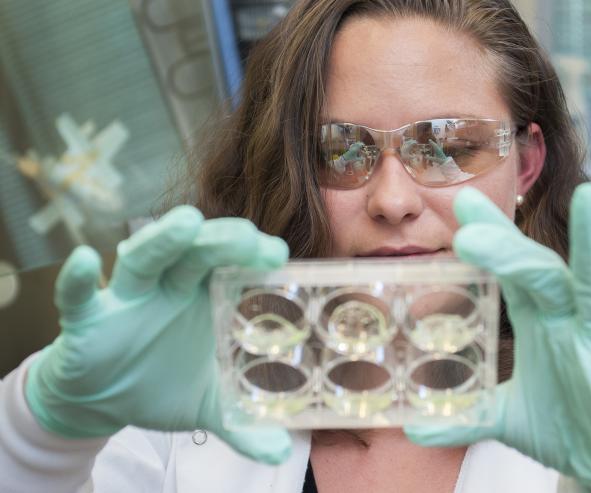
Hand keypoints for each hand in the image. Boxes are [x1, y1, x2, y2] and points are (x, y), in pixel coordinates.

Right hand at [25, 206, 291, 463]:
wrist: (106, 399)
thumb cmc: (163, 383)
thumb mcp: (208, 404)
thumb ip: (243, 424)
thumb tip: (280, 453)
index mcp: (203, 297)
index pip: (231, 265)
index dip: (252, 256)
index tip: (278, 255)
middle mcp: (169, 288)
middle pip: (196, 253)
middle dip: (221, 241)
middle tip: (250, 238)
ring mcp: (129, 298)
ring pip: (144, 260)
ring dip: (162, 241)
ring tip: (186, 223)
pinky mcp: (88, 318)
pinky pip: (79, 297)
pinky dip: (78, 282)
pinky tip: (83, 262)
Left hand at [406, 184, 590, 491]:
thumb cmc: (564, 422)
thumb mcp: (504, 416)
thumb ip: (464, 416)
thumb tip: (413, 429)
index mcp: (539, 320)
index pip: (512, 272)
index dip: (491, 239)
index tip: (461, 203)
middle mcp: (569, 321)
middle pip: (541, 273)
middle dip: (510, 248)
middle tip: (470, 224)